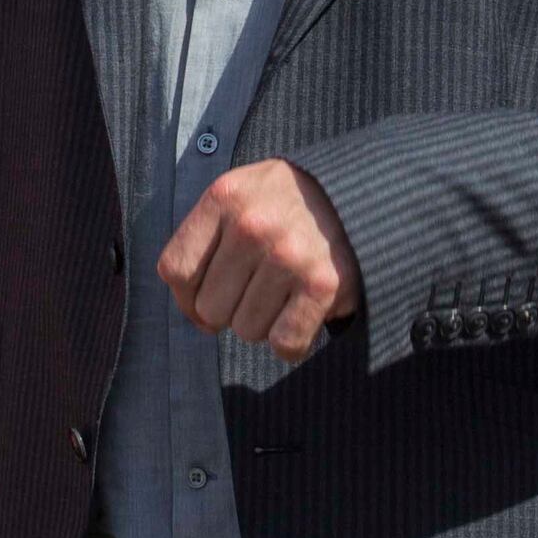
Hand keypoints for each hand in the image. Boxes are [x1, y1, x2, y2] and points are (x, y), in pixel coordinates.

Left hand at [159, 160, 361, 363]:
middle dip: (232, 307)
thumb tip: (195, 313)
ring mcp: (288, 256)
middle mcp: (252, 225)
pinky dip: (292, 341)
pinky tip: (302, 313)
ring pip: (246, 330)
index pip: (175, 270)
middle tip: (259, 285)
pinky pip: (285, 344)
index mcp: (224, 197)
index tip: (208, 294)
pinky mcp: (322, 285)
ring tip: (285, 290)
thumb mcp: (241, 193)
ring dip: (264, 322)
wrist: (361, 193)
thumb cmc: (289, 202)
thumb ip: (208, 237)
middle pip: (210, 309)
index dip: (187, 296)